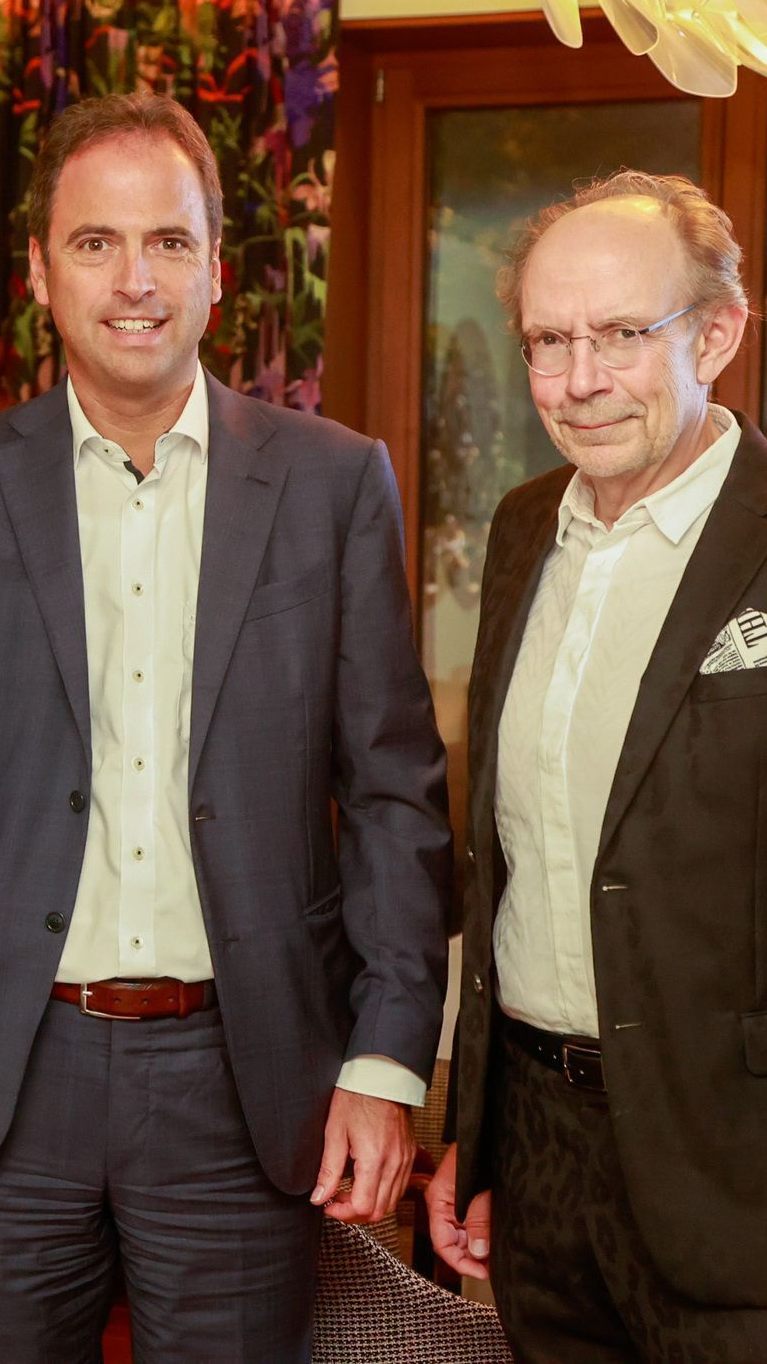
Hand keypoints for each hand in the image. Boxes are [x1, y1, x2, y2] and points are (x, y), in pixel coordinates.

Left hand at [310, 1088, 415, 1222]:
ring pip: (392, 1203)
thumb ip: (328, 1169)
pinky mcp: (409, 1155)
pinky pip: (400, 1187)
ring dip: (371, 1206)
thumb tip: (319, 1197)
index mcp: (374, 1159)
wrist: (382, 1076)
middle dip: (355, 1214)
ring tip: (350, 1192)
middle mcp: (394, 1163)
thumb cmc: (358, 1096)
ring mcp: (405, 1160)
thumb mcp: (335, 1131)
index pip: (363, 1207)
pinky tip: (368, 1182)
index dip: (343, 1213)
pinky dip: (384, 1194)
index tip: (329, 1205)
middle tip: (337, 1201)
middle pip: (380, 1212)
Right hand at [426, 1142, 490, 1279]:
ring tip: (497, 1256)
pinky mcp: (470, 1198)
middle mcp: (445, 1204)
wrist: (488, 1129)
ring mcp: (457, 1201)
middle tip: (494, 1267)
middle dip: (472, 1257)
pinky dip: (483, 1234)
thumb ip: (478, 1220)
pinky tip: (495, 1240)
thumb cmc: (478, 1149)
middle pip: (453, 1243)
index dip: (460, 1262)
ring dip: (479, 1247)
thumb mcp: (478, 1188)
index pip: (442, 1244)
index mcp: (438, 1200)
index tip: (481, 1272)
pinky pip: (473, 1224)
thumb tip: (477, 1251)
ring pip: (464, 1236)